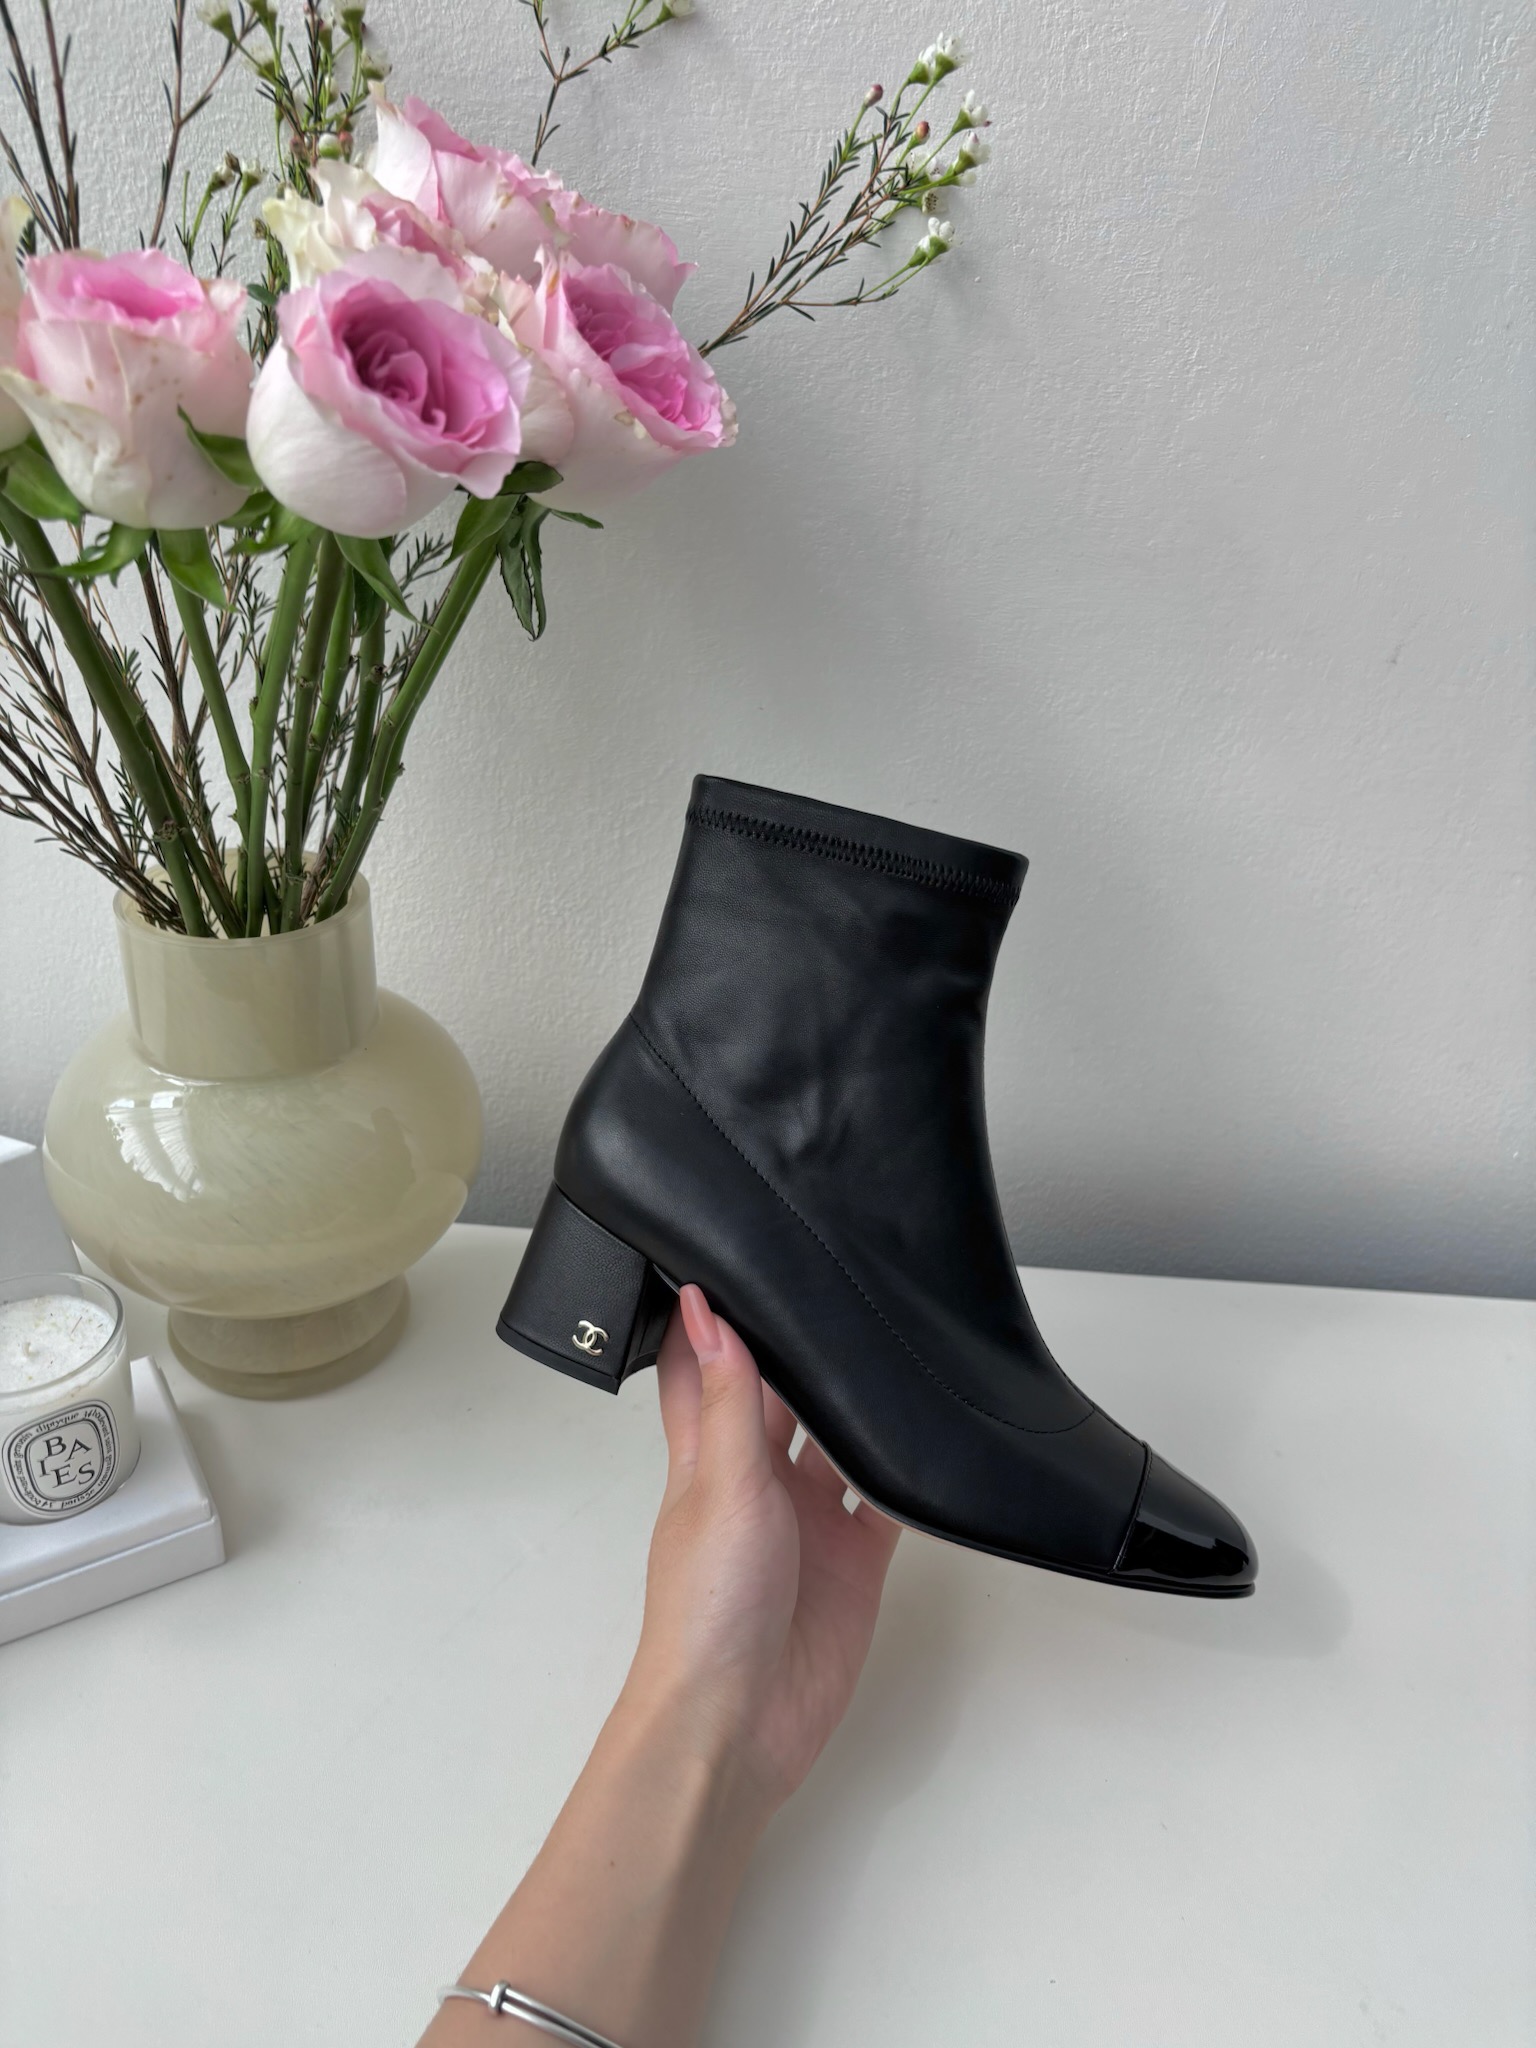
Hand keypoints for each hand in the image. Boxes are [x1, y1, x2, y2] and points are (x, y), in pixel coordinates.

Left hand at [622, 1284, 900, 1814]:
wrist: (739, 1722)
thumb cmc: (705, 1609)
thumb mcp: (721, 1486)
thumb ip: (730, 1399)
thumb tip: (706, 1311)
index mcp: (707, 1460)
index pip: (705, 1373)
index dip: (715, 1322)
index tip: (736, 1260)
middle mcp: (756, 1483)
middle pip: (781, 1400)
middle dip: (803, 1353)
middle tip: (842, 1287)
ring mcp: (808, 1523)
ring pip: (838, 1443)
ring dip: (859, 1406)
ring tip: (894, 1344)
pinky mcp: (855, 1562)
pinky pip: (887, 1503)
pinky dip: (906, 1473)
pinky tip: (929, 1436)